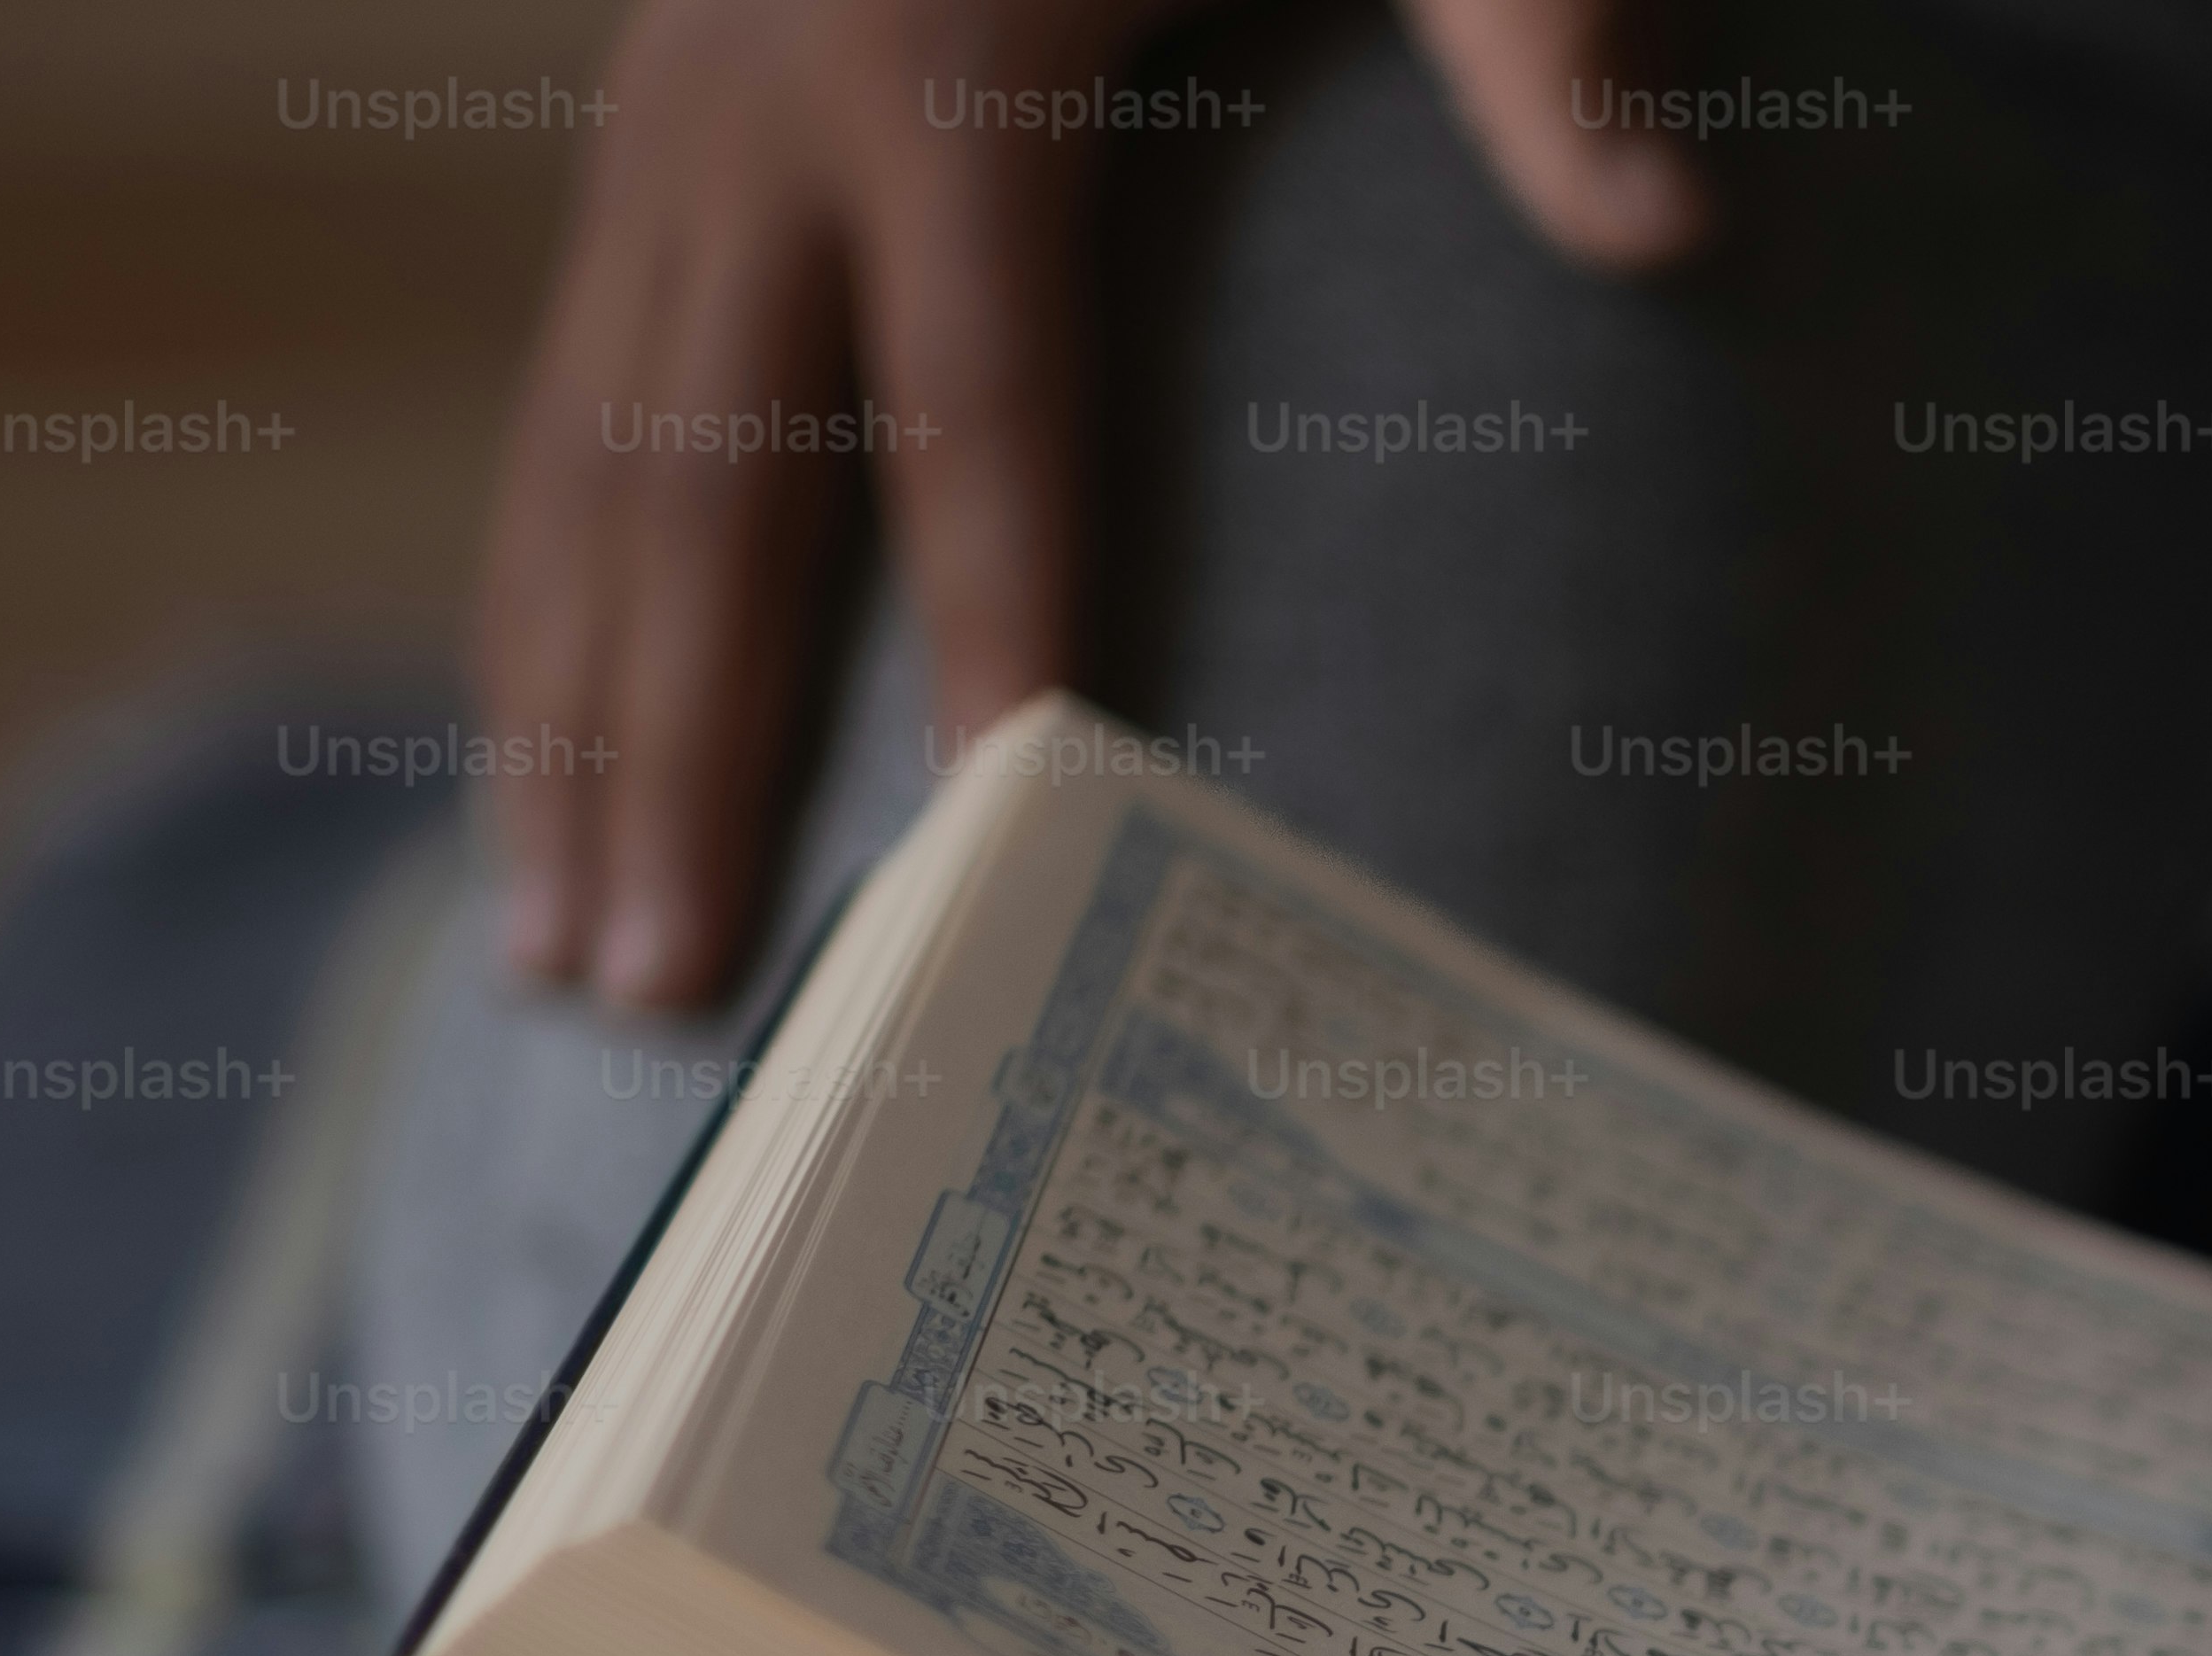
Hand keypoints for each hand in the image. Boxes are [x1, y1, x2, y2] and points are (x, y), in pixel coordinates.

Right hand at [480, 0, 1703, 1010]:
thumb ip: (1540, 28)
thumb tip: (1667, 228)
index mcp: (937, 49)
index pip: (981, 408)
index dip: (991, 620)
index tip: (998, 825)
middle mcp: (752, 94)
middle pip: (711, 484)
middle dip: (674, 755)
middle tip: (657, 1002)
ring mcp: (664, 112)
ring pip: (586, 463)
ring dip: (562, 722)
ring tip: (565, 964)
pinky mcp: (641, 130)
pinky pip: (570, 401)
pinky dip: (544, 600)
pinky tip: (547, 781)